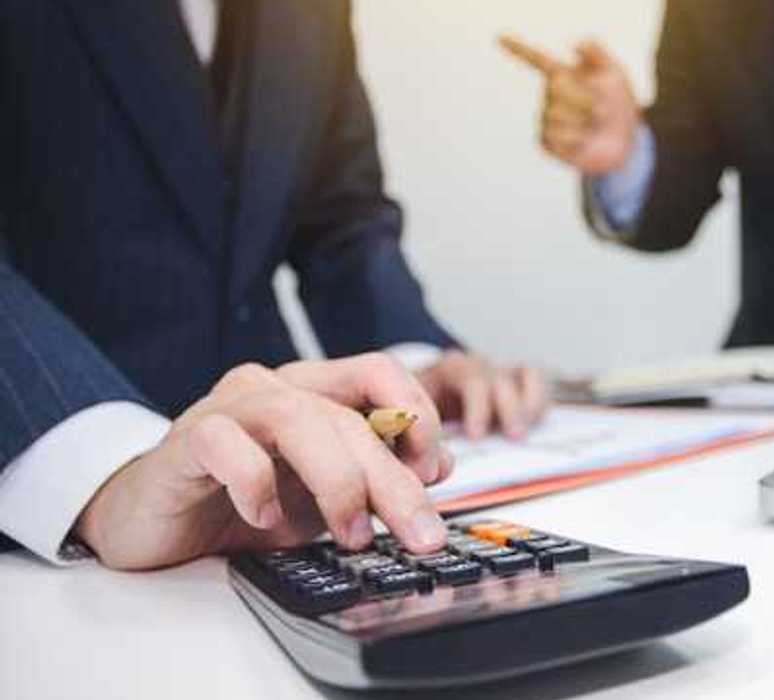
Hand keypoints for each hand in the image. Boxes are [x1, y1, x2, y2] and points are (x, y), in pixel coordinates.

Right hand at [74, 353, 452, 570]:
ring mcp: (229, 409)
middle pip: (347, 416)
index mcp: (315, 392)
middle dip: (393, 479)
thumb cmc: (243, 503)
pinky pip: (226, 445)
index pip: (380, 373)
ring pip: (296, 419)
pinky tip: (264, 520)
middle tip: (419, 532)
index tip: (433, 473)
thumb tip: (441, 466)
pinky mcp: (186, 440)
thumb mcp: (326, 497)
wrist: (156, 523)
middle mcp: (275, 389)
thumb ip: (378, 476)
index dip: (417, 415)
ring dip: (337, 482)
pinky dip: (254, 484)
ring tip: (352, 533)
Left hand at [417, 350, 550, 439]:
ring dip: (528, 403)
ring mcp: (497, 368)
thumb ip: (422, 434)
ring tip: (524, 432)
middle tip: (514, 436)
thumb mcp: (414, 420)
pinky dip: (539, 397)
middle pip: (499, 378)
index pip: (469, 380)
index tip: (477, 436)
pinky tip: (535, 422)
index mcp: (448, 370)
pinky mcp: (517, 378)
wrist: (417, 401)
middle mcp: (475, 364)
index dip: (477, 408)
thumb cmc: (419, 416)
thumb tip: (431, 461)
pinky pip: (536, 377)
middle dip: (508, 408)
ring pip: (522, 373)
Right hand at [500, 34, 639, 174]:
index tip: (500, 38)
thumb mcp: (615, 74)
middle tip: (602, 110)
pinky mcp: (547, 141)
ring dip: (584, 121)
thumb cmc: (618, 105)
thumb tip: (574, 45)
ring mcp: (546, 118)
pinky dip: (578, 138)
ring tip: (594, 126)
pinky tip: (584, 140)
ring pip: (556, 114)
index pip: (536, 60)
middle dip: (585, 98)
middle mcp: (549, 95)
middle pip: (556, 87)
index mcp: (562, 74)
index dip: (518, 49)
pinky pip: (557, 136)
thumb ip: (598, 53)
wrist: (626, 141)